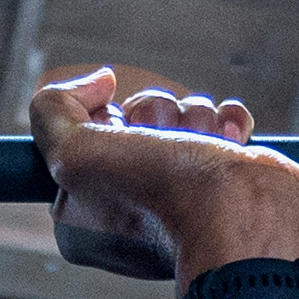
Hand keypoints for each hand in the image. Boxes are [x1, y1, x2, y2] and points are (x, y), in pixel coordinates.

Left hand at [29, 66, 298, 283]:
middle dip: (153, 115)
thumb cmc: (157, 193)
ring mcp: (182, 194)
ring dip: (195, 118)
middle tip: (163, 143)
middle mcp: (129, 208)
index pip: (85, 138)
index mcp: (82, 216)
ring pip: (180, 116)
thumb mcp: (73, 152)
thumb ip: (53, 111)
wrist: (245, 216)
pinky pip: (222, 124)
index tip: (118, 137)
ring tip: (204, 148)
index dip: (105, 123)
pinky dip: (228, 123)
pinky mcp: (226, 178)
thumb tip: (99, 82)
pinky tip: (230, 142)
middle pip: (135, 119)